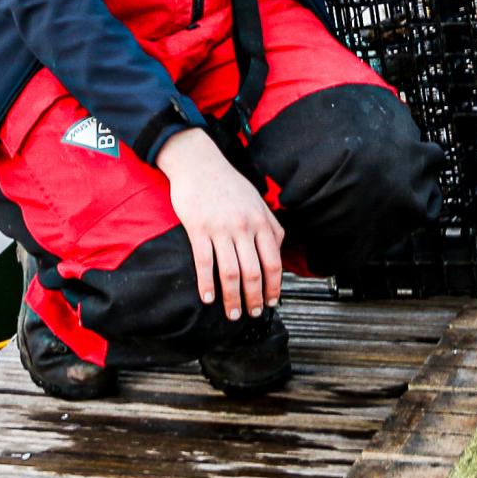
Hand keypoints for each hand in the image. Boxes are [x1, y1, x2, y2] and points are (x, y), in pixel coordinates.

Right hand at [156, 129, 283, 320]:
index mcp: (261, 221)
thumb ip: (270, 226)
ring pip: (231, 272)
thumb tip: (278, 251)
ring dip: (233, 298)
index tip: (273, 301)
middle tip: (254, 314)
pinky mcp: (198, 229)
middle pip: (254, 272)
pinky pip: (204, 262)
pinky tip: (208, 297)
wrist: (199, 163)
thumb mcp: (258, 201)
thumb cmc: (228, 183)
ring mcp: (221, 228)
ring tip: (232, 313)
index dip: (274, 286)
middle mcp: (244, 227)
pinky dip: (207, 284)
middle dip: (255, 298)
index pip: (274, 261)